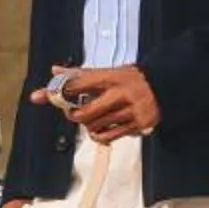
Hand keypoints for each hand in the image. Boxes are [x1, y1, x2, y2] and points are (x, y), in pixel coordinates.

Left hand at [33, 63, 157, 142]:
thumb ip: (80, 74)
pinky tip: (102, 129)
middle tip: (73, 112)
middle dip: (73, 115)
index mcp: (109, 77)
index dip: (57, 91)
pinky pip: (109, 136)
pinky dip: (100, 135)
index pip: (76, 84)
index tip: (43, 96)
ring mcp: (129, 110)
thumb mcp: (107, 71)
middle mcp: (119, 93)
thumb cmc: (131, 78)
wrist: (164, 85)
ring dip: (88, 125)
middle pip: (84, 113)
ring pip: (95, 126)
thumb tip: (54, 71)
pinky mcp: (137, 124)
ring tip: (93, 119)